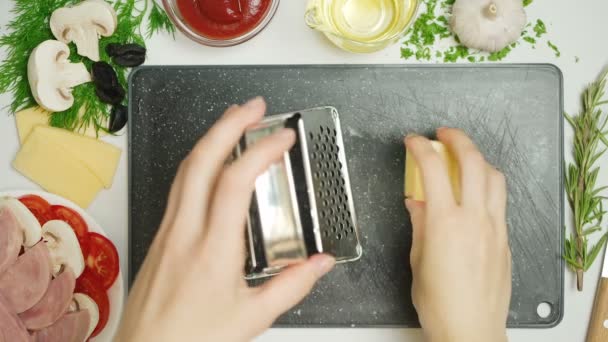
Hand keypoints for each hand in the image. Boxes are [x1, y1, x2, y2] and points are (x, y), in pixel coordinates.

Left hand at [115, 98, 335, 341]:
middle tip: (254, 106)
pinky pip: (178, 186)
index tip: (283, 136)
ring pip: (184, 169)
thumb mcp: (253, 318)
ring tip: (234, 122)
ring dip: (210, 138)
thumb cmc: (191, 339)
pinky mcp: (158, 236)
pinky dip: (198, 162)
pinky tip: (211, 165)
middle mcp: (185, 231)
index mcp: (212, 249)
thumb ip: (292, 286)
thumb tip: (320, 263)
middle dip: (229, 123)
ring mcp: (167, 230)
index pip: (235, 181)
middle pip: (200, 160)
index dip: (261, 150)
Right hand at [404, 128, 510, 341]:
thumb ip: (419, 225)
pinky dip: (488, 184)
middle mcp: (474, 219)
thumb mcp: (417, 260)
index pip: (433, 169)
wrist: (470, 328)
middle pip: (472, 161)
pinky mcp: (504, 238)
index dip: (421, 148)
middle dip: (458, 139)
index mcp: (445, 222)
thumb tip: (417, 204)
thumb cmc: (440, 302)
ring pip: (494, 176)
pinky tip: (475, 193)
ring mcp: (494, 227)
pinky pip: (500, 200)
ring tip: (464, 159)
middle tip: (444, 135)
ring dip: (478, 159)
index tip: (413, 141)